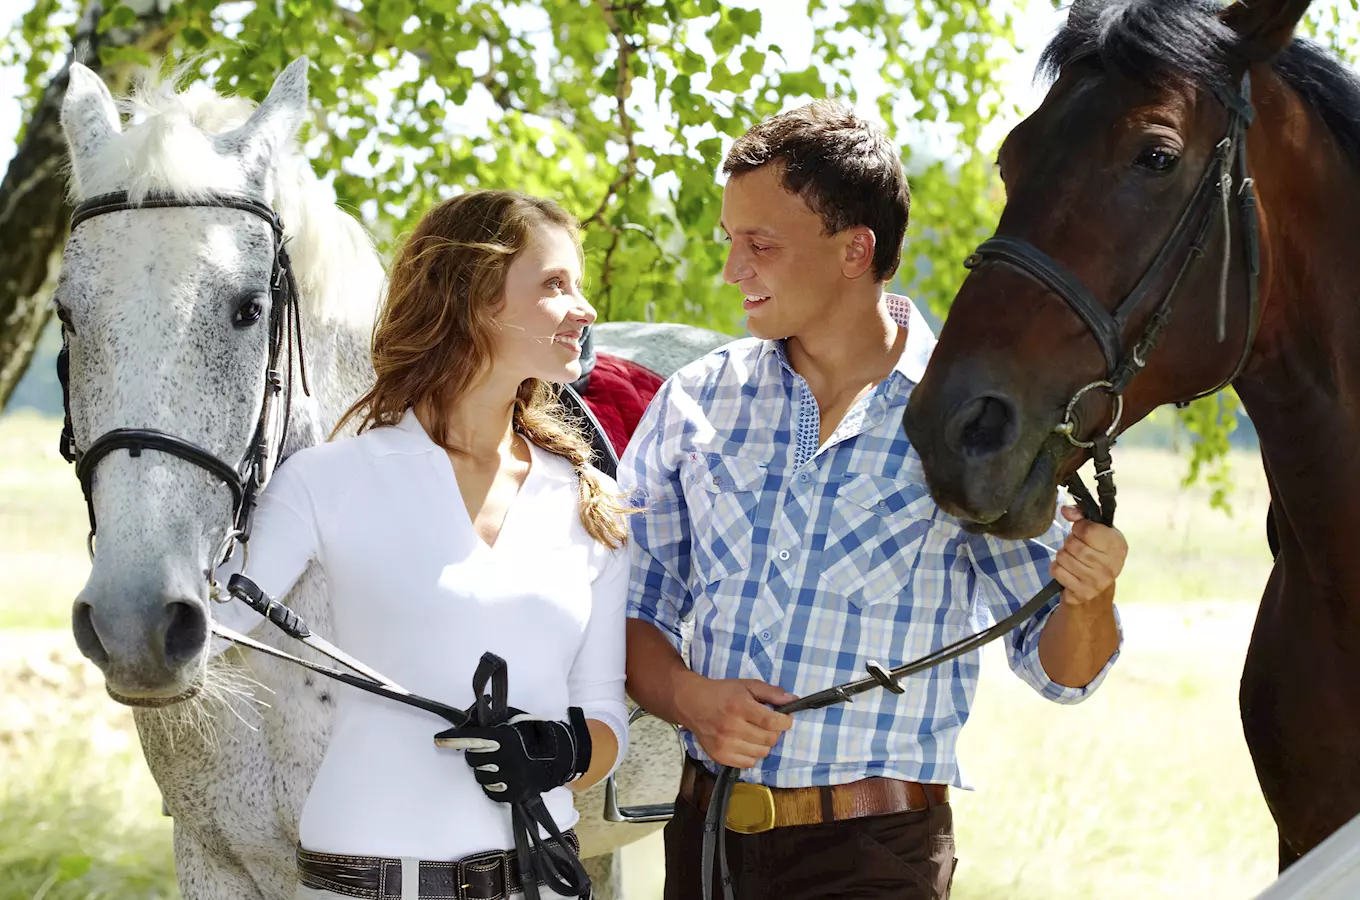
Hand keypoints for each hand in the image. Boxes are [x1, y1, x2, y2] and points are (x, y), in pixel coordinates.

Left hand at [434, 707, 591, 803]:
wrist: (562, 756)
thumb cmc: (537, 734)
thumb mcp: (516, 719)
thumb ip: (494, 719)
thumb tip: (469, 716)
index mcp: (505, 738)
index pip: (471, 738)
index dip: (452, 739)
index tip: (438, 740)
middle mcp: (506, 759)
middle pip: (473, 759)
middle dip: (474, 753)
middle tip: (485, 750)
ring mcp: (511, 779)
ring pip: (480, 776)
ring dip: (484, 770)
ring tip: (498, 763)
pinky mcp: (514, 794)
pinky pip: (490, 791)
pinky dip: (492, 784)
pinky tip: (501, 776)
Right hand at [674, 673, 795, 767]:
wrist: (692, 703)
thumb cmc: (722, 692)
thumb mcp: (747, 685)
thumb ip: (771, 692)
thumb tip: (793, 700)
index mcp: (739, 706)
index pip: (772, 722)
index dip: (785, 722)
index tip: (785, 718)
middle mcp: (731, 727)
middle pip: (769, 739)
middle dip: (775, 731)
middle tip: (768, 723)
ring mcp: (724, 744)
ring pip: (761, 753)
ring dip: (764, 743)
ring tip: (756, 733)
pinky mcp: (719, 756)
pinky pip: (749, 763)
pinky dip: (752, 754)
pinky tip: (746, 742)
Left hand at [1052, 505, 1127, 606]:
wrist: (1099, 582)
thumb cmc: (1098, 550)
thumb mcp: (1097, 529)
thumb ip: (1082, 515)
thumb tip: (1065, 510)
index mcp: (1118, 546)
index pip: (1086, 529)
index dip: (1078, 527)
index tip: (1082, 531)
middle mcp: (1111, 566)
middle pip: (1072, 544)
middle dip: (1069, 542)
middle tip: (1076, 546)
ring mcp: (1097, 582)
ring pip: (1062, 557)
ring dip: (1062, 554)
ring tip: (1073, 558)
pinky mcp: (1082, 593)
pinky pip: (1056, 571)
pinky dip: (1057, 567)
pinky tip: (1068, 570)